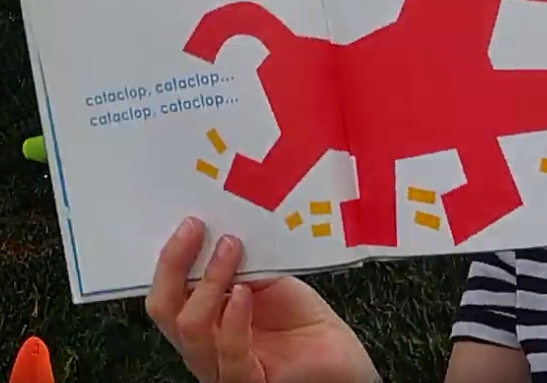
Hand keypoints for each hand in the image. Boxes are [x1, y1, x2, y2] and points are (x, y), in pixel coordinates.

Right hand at [145, 217, 378, 382]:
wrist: (335, 351)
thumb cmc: (300, 318)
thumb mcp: (264, 280)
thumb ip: (240, 264)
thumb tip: (221, 231)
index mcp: (202, 318)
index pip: (167, 293)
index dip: (170, 258)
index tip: (190, 224)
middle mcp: (202, 346)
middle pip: (166, 311)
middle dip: (176, 265)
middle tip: (199, 230)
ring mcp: (221, 368)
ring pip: (191, 330)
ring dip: (210, 282)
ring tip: (230, 250)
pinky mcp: (247, 382)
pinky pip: (231, 353)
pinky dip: (234, 318)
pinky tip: (243, 293)